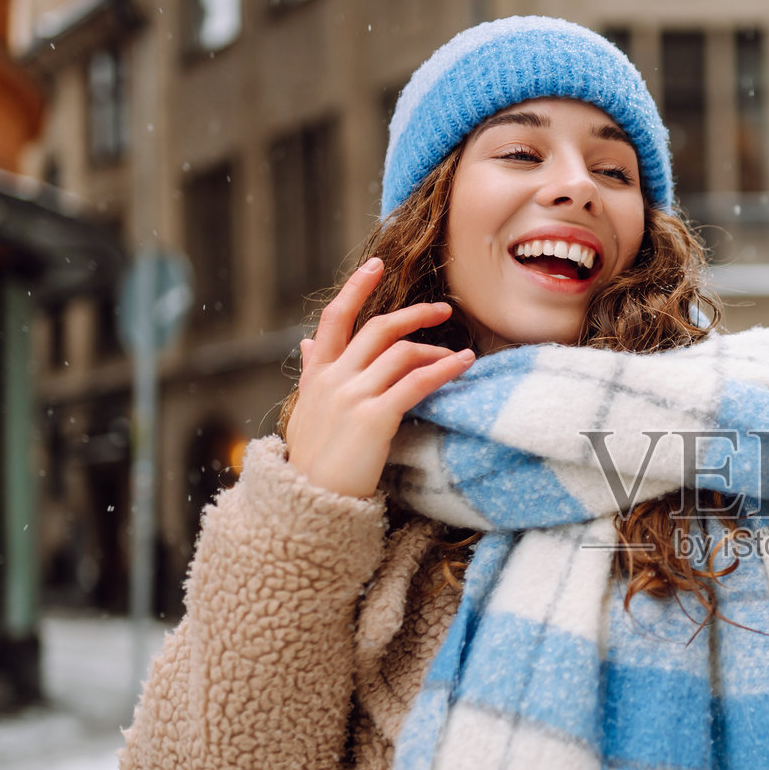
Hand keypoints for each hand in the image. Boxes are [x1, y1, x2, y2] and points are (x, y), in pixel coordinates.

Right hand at [286, 257, 473, 498]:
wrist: (307, 504)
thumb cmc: (313, 464)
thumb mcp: (304, 411)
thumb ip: (312, 373)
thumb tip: (307, 341)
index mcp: (317, 376)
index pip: (334, 319)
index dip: (355, 288)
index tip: (377, 265)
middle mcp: (333, 379)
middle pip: (378, 329)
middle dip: (414, 314)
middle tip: (443, 310)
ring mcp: (352, 395)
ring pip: (401, 353)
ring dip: (435, 350)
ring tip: (459, 356)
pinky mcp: (375, 416)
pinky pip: (417, 382)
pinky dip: (444, 369)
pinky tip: (464, 364)